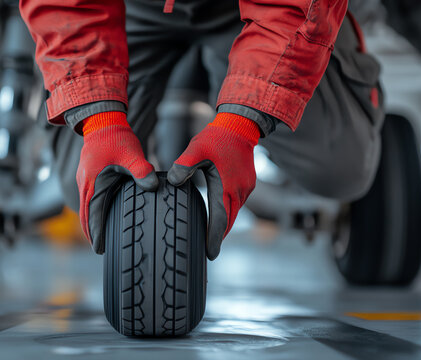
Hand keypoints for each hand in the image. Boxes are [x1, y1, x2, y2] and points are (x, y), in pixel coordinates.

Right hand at [77, 111, 157, 252]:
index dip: (95, 232)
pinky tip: (104, 214)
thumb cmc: (116, 136)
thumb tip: (152, 186)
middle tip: (100, 249)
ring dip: (92, 221)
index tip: (99, 248)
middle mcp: (85, 183)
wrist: (103, 119)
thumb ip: (141, 170)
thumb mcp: (131, 154)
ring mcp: (85, 179)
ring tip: (100, 237)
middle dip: (91, 232)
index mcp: (92, 182)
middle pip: (85, 214)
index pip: (92, 214)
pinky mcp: (90, 175)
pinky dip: (94, 209)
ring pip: (87, 206)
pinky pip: (91, 197)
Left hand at [168, 112, 258, 259]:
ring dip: (224, 225)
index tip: (210, 254)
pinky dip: (228, 213)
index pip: (220, 220)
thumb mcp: (196, 149)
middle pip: (229, 221)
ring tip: (213, 238)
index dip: (214, 238)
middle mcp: (239, 191)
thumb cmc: (216, 137)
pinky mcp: (247, 183)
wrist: (240, 125)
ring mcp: (246, 188)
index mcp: (225, 186)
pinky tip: (219, 216)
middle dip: (219, 237)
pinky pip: (237, 203)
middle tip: (209, 252)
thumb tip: (172, 182)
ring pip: (234, 213)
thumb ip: (183, 166)